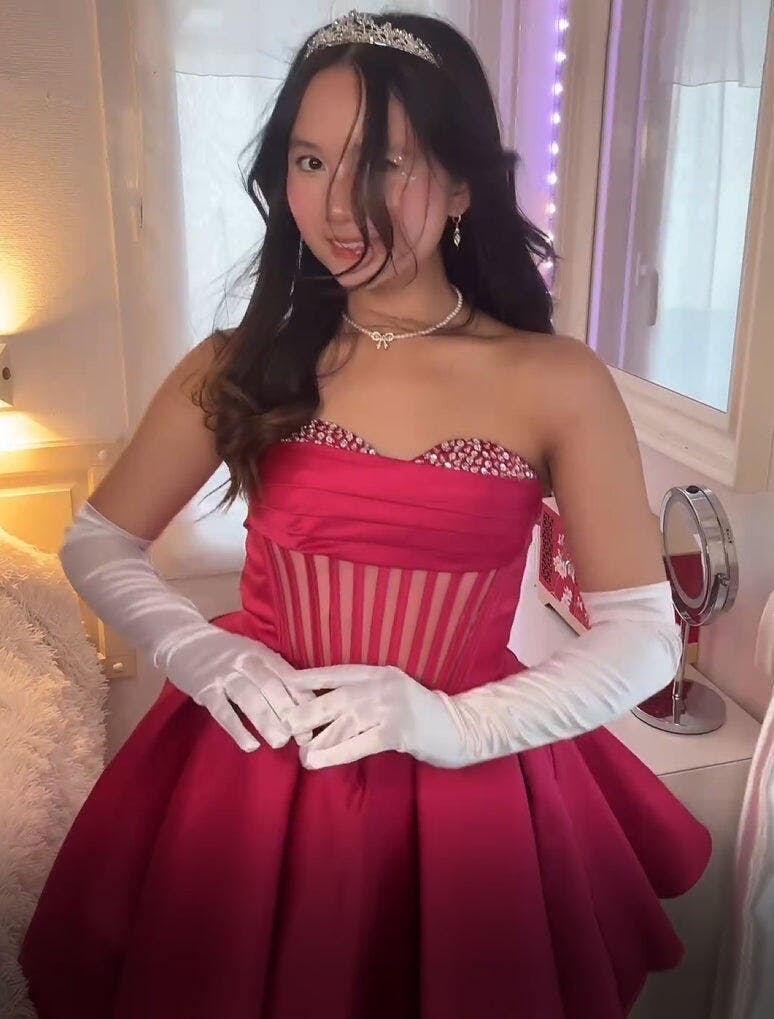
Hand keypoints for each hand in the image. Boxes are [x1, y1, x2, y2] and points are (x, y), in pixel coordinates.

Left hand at [282, 664, 465, 768]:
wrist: (462, 728)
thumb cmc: (424, 716)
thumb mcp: (394, 695)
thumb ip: (367, 696)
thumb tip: (326, 708)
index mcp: (380, 672)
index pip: (338, 672)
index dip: (310, 677)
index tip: (284, 683)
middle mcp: (383, 684)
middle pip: (337, 696)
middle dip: (308, 711)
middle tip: (286, 726)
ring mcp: (391, 706)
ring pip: (345, 722)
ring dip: (320, 740)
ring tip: (303, 754)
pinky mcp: (398, 731)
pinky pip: (359, 743)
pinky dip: (336, 754)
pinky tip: (321, 762)